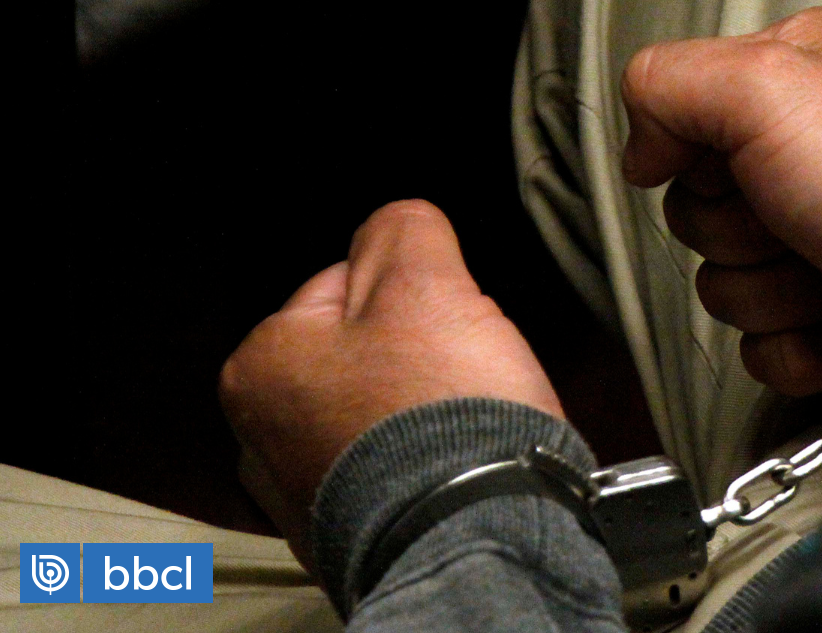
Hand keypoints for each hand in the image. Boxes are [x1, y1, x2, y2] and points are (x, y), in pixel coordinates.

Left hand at [219, 200, 561, 566]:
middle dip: (416, 355)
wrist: (475, 538)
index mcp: (262, 364)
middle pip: (362, 354)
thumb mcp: (425, 284)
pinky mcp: (353, 539)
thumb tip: (397, 222)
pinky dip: (427, 466)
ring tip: (464, 425)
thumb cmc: (438, 417)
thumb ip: (404, 231)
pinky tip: (457, 468)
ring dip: (424, 412)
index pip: (344, 286)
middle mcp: (263, 439)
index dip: (412, 293)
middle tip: (459, 373)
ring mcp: (307, 497)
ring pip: (382, 415)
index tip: (446, 319)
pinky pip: (396, 473)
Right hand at [621, 7, 821, 395]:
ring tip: (821, 262)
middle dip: (736, 229)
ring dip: (766, 288)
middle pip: (699, 214)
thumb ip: (667, 84)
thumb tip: (641, 154)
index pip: (688, 126)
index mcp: (798, 82)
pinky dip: (790, 340)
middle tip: (788, 212)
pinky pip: (760, 344)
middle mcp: (808, 157)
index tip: (738, 158)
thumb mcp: (759, 80)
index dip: (698, 156)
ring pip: (725, 285)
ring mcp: (818, 240)